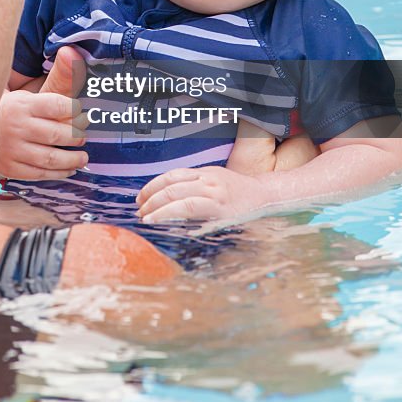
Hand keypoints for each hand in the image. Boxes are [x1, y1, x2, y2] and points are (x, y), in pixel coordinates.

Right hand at [0, 47, 89, 179]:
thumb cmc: (14, 109)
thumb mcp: (32, 92)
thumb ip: (58, 77)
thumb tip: (73, 52)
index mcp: (23, 104)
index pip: (57, 106)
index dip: (75, 111)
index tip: (83, 114)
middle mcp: (16, 126)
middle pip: (57, 134)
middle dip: (76, 137)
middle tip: (83, 136)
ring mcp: (11, 149)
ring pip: (51, 158)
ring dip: (73, 159)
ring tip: (83, 157)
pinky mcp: (8, 167)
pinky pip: (39, 174)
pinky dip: (59, 173)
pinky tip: (68, 168)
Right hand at [136, 165, 260, 222]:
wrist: (262, 194)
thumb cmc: (245, 216)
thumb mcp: (227, 228)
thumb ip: (202, 228)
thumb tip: (175, 233)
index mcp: (218, 203)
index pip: (184, 206)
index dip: (163, 213)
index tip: (148, 221)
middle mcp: (211, 185)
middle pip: (175, 190)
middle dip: (153, 202)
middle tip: (140, 214)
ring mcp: (207, 174)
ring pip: (173, 176)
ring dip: (153, 188)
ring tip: (140, 201)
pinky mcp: (205, 168)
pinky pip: (179, 171)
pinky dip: (162, 180)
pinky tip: (153, 190)